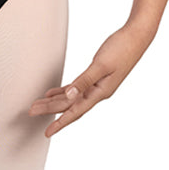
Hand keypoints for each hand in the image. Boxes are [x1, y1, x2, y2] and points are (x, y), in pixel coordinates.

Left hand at [29, 24, 153, 137]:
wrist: (136, 37)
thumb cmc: (122, 49)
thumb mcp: (101, 65)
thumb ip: (84, 81)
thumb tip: (70, 96)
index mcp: (100, 92)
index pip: (75, 111)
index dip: (60, 122)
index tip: (48, 132)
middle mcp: (98, 92)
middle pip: (70, 105)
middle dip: (50, 109)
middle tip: (32, 111)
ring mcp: (98, 85)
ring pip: (72, 97)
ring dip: (55, 101)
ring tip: (38, 104)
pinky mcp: (96, 76)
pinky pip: (76, 88)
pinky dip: (64, 91)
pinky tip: (53, 92)